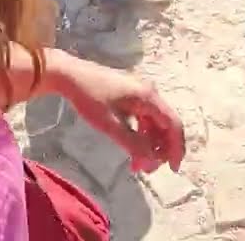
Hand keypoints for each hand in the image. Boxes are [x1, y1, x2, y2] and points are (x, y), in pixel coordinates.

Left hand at [49, 53, 185, 172]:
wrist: (69, 74)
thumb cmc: (88, 97)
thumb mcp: (109, 124)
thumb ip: (132, 143)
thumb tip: (152, 162)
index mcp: (148, 97)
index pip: (173, 125)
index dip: (175, 148)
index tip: (172, 169)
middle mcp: (149, 94)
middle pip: (165, 126)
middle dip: (159, 151)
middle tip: (147, 170)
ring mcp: (140, 94)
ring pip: (154, 124)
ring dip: (148, 146)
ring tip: (136, 166)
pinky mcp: (130, 97)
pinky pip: (143, 119)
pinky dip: (140, 136)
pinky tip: (131, 150)